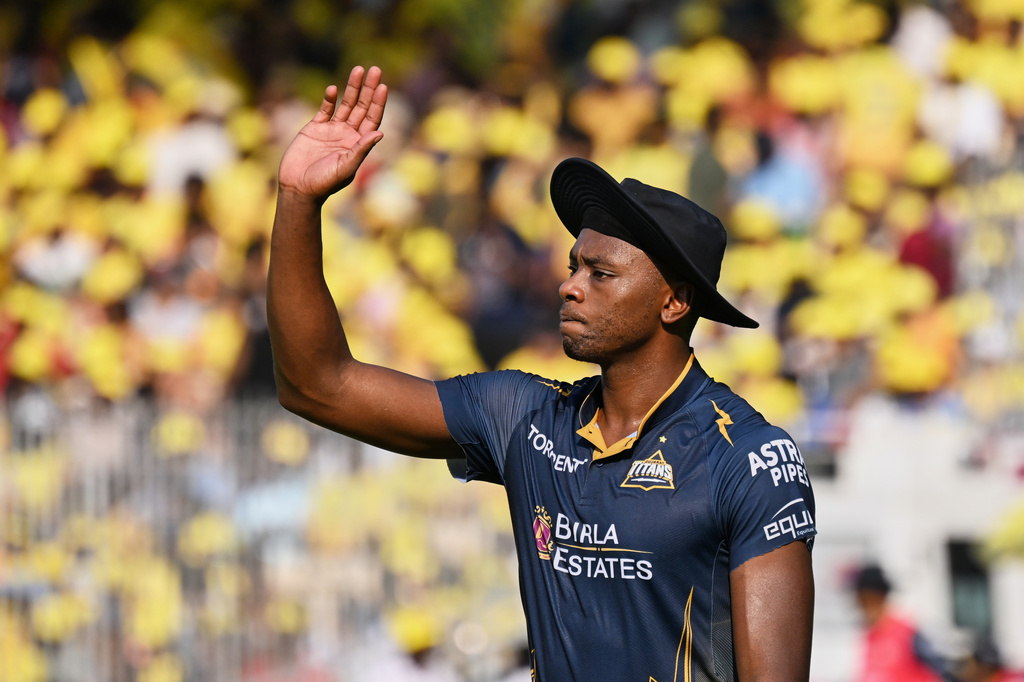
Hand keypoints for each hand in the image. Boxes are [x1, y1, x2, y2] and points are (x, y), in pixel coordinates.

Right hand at [278, 65, 387, 200]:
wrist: (298, 188)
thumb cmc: (324, 183)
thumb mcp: (346, 167)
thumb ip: (361, 149)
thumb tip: (380, 133)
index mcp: (359, 144)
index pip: (372, 119)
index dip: (378, 103)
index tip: (383, 86)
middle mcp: (348, 135)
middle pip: (362, 107)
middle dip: (368, 89)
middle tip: (375, 69)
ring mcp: (332, 130)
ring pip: (346, 104)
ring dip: (352, 88)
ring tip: (358, 69)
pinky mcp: (314, 128)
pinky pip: (325, 109)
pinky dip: (329, 99)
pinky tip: (334, 89)